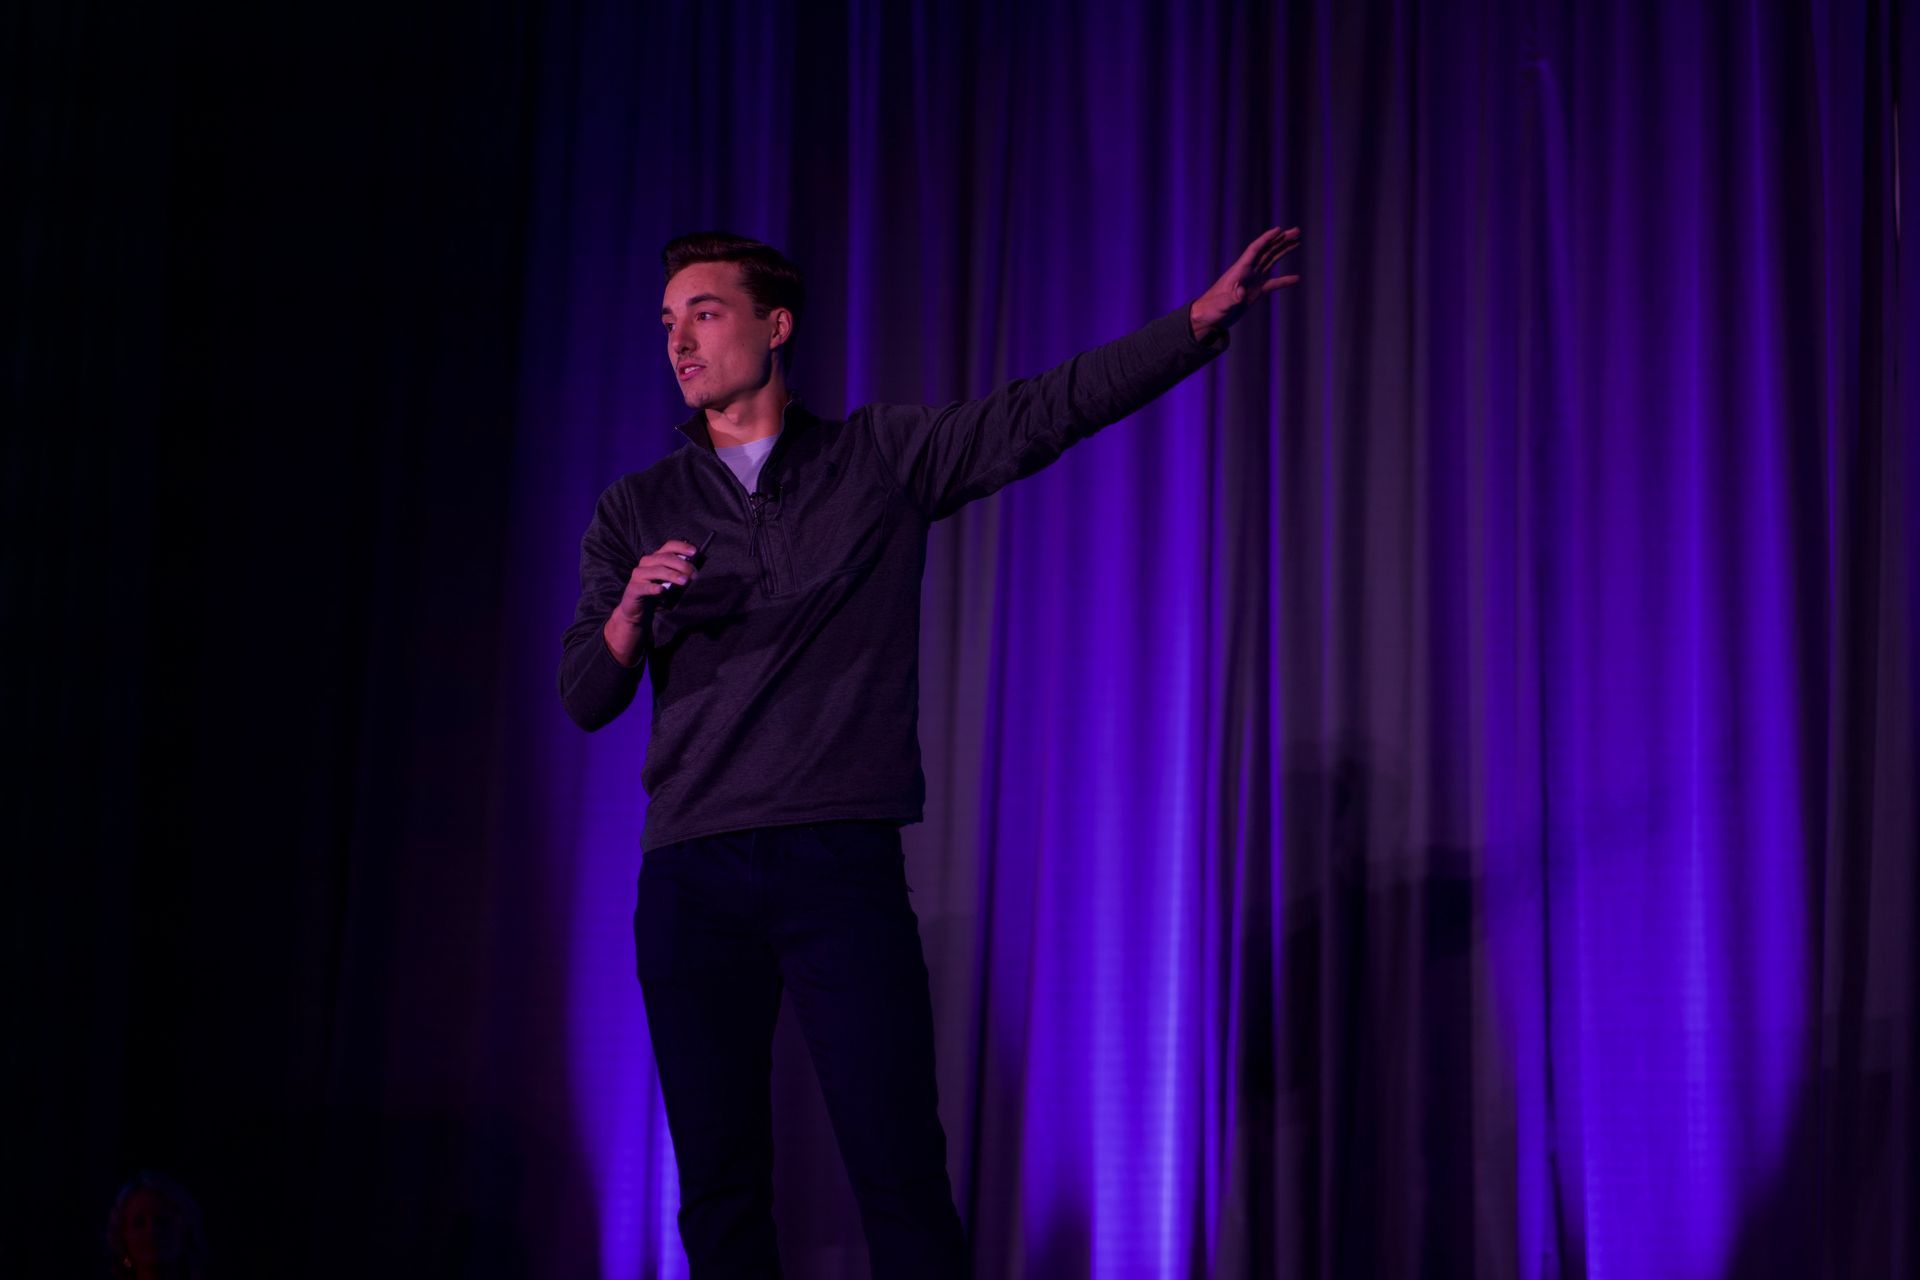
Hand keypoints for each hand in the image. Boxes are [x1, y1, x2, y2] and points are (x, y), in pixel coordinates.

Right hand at [603, 538, 699, 665]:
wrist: (638, 610)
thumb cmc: (657, 593)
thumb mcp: (670, 582)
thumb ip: (680, 574)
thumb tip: (695, 571)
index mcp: (656, 558)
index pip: (669, 546)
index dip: (682, 547)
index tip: (694, 552)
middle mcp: (646, 563)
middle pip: (665, 558)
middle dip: (682, 565)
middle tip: (693, 574)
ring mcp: (639, 575)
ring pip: (657, 570)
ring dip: (672, 575)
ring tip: (684, 581)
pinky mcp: (633, 588)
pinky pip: (644, 587)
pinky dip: (654, 588)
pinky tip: (661, 590)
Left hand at [1189, 226, 1301, 343]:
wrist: (1208, 318)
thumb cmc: (1211, 309)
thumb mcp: (1222, 304)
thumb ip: (1232, 298)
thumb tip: (1241, 293)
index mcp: (1239, 270)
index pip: (1255, 250)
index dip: (1266, 239)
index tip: (1279, 229)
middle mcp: (1247, 272)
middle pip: (1267, 251)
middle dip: (1281, 240)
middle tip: (1296, 231)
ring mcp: (1252, 280)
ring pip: (1271, 261)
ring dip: (1284, 251)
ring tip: (1297, 241)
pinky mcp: (1255, 292)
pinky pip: (1273, 283)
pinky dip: (1284, 280)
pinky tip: (1296, 278)